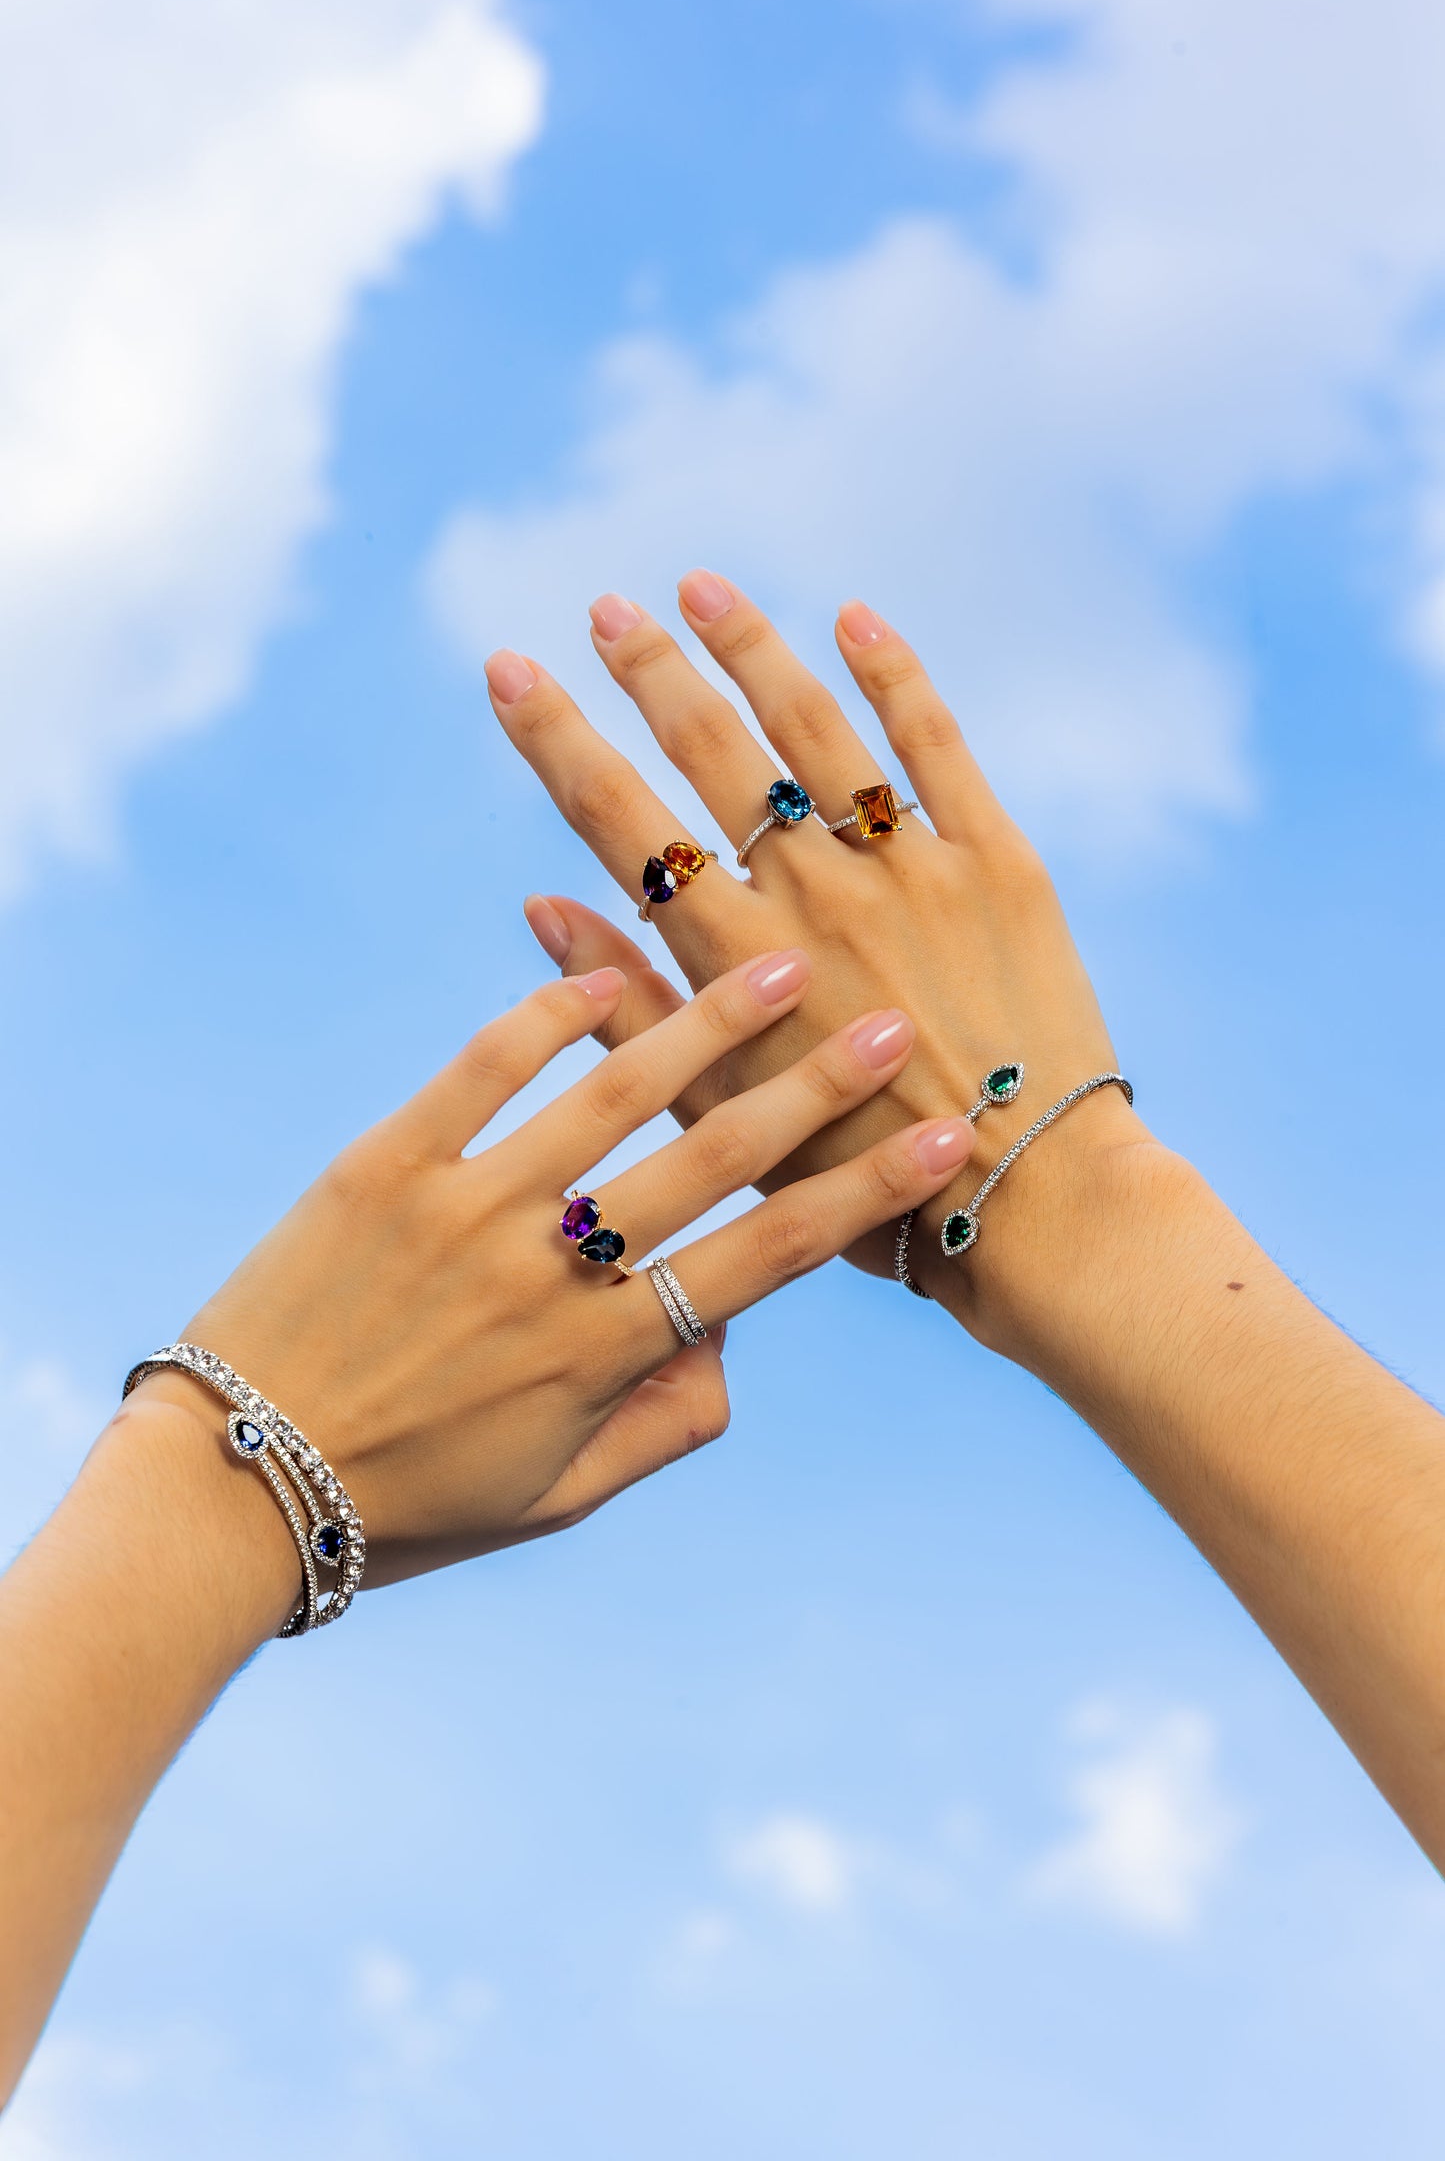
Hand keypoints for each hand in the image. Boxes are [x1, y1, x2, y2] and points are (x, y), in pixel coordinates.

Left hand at [131, 951, 972, 1604]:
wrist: (227, 1487)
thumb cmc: (406, 1503)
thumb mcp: (556, 1499)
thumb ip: (664, 1423)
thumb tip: (735, 1334)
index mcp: (599, 1357)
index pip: (765, 1261)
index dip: (866, 1199)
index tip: (950, 1148)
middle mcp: (547, 1271)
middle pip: (710, 1162)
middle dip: (815, 1091)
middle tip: (897, 1028)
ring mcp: (464, 1206)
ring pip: (610, 1094)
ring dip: (706, 1026)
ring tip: (781, 968)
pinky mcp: (384, 1162)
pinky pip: (482, 1068)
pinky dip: (549, 1015)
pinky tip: (605, 976)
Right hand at [486, 580, 1154, 1330]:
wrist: (1031, 1203)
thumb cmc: (862, 1185)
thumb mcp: (721, 1115)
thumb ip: (629, 1009)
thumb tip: (541, 907)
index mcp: (735, 959)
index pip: (619, 819)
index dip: (556, 737)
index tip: (509, 669)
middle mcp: (814, 896)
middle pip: (710, 751)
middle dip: (647, 670)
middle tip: (605, 607)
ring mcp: (910, 869)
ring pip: (815, 727)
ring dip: (751, 649)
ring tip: (702, 586)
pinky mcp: (999, 862)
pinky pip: (937, 746)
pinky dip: (895, 677)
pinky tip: (853, 618)